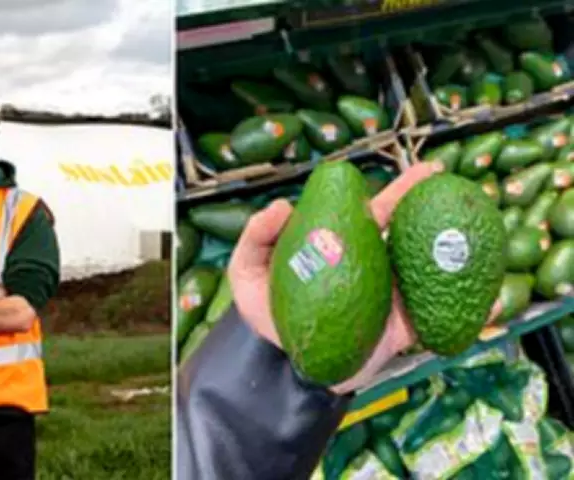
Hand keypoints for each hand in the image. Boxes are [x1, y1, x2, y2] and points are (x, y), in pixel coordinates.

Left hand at [227, 161, 501, 393]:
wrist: (284, 367)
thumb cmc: (268, 315)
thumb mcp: (248, 274)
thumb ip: (257, 238)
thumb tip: (282, 205)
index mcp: (342, 245)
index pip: (369, 213)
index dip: (392, 192)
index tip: (415, 173)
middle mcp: (371, 265)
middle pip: (405, 231)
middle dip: (428, 206)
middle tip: (446, 183)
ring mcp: (389, 295)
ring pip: (424, 266)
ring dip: (450, 246)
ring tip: (471, 225)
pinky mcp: (402, 327)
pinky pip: (434, 314)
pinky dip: (460, 303)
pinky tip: (485, 290)